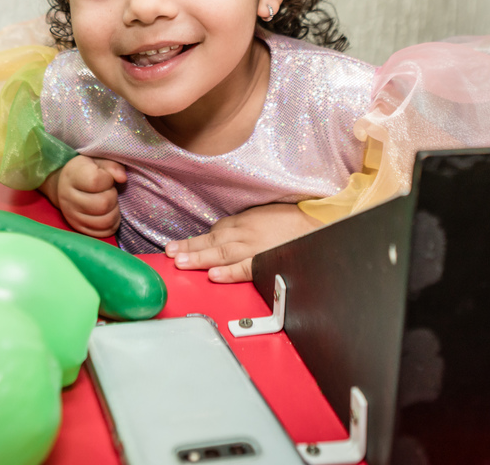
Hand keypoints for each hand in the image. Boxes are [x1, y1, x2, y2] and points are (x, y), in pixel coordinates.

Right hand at [42, 155, 125, 236]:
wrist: (66, 185)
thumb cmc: (87, 169)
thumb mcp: (98, 161)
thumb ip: (112, 165)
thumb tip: (123, 178)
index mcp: (72, 175)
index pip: (95, 181)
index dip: (108, 179)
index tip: (106, 177)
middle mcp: (68, 197)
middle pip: (103, 203)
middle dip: (113, 196)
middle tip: (109, 190)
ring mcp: (71, 215)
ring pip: (105, 221)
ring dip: (114, 211)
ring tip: (110, 202)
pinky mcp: (78, 228)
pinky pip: (103, 233)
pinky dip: (112, 224)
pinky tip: (109, 213)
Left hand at [164, 203, 323, 282]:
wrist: (319, 222)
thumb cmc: (294, 220)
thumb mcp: (264, 215)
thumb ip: (244, 225)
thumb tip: (223, 234)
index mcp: (245, 222)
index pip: (216, 232)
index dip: (197, 241)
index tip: (178, 247)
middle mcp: (245, 232)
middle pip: (212, 241)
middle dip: (190, 248)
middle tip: (171, 253)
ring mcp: (254, 246)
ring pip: (221, 253)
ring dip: (199, 258)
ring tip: (181, 262)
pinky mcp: (267, 259)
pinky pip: (245, 268)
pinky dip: (229, 272)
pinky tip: (213, 275)